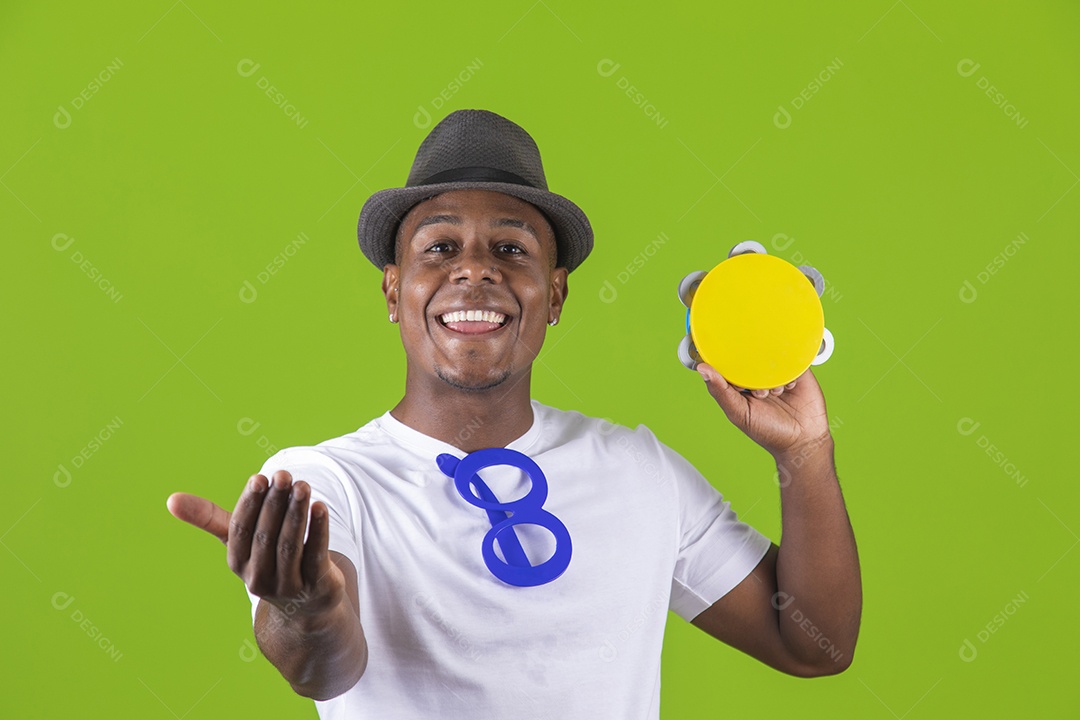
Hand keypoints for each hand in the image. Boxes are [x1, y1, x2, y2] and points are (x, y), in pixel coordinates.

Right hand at [167, 471, 345, 617]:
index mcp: (238, 562)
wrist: (305, 604)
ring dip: (296, 513)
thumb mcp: (240, 540)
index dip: (250, 504)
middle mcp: (259, 577)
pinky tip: (320, 507)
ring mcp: (288, 585)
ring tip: (303, 486)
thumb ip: (209, 518)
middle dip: (275, 503)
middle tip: (284, 475)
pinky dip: (318, 530)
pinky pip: (315, 554)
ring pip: (290, 545)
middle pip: (266, 536)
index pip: (240, 531)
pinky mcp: (315, 586)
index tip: (259, 478)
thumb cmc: (268, 559)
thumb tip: (170, 499)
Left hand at [696, 363, 830, 457]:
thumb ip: (721, 392)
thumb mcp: (739, 413)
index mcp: (740, 385)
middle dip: (751, 370)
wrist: (803, 440)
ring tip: (774, 393)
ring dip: (771, 374)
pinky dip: (788, 372)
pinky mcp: (797, 371)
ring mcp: (777, 373)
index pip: (727, 364)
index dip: (725, 362)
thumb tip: (702, 368)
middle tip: (758, 390)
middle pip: (749, 357)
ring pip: (771, 357)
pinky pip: (792, 360)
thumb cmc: (768, 430)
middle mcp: (757, 377)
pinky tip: (788, 387)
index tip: (725, 359)